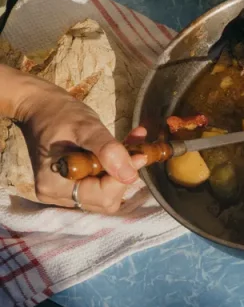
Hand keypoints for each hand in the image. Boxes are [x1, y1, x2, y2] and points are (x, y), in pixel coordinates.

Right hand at [15, 78, 147, 213]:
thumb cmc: (60, 114)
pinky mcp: (73, 184)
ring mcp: (64, 192)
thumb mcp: (87, 128)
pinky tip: (127, 145)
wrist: (43, 107)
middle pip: (106, 199)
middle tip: (134, 149)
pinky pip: (102, 183)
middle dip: (124, 175)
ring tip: (132, 143)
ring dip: (123, 169)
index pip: (101, 197)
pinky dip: (117, 166)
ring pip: (107, 192)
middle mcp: (57, 195)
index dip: (122, 178)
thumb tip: (130, 176)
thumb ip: (108, 151)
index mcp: (54, 185)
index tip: (138, 155)